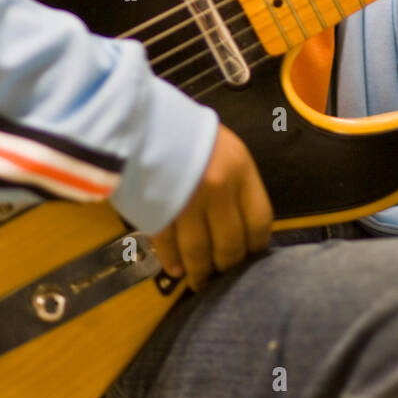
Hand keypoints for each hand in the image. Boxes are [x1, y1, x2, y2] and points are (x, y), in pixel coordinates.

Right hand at [149, 123, 273, 291]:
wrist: (138, 118)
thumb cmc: (182, 130)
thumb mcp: (222, 147)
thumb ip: (234, 182)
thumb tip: (240, 222)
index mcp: (239, 170)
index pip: (259, 221)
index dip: (256, 245)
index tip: (251, 255)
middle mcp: (218, 189)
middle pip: (231, 244)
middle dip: (227, 265)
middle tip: (223, 273)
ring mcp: (187, 203)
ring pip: (200, 253)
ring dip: (200, 272)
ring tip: (199, 279)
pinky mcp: (157, 213)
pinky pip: (170, 247)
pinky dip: (172, 261)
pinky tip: (174, 268)